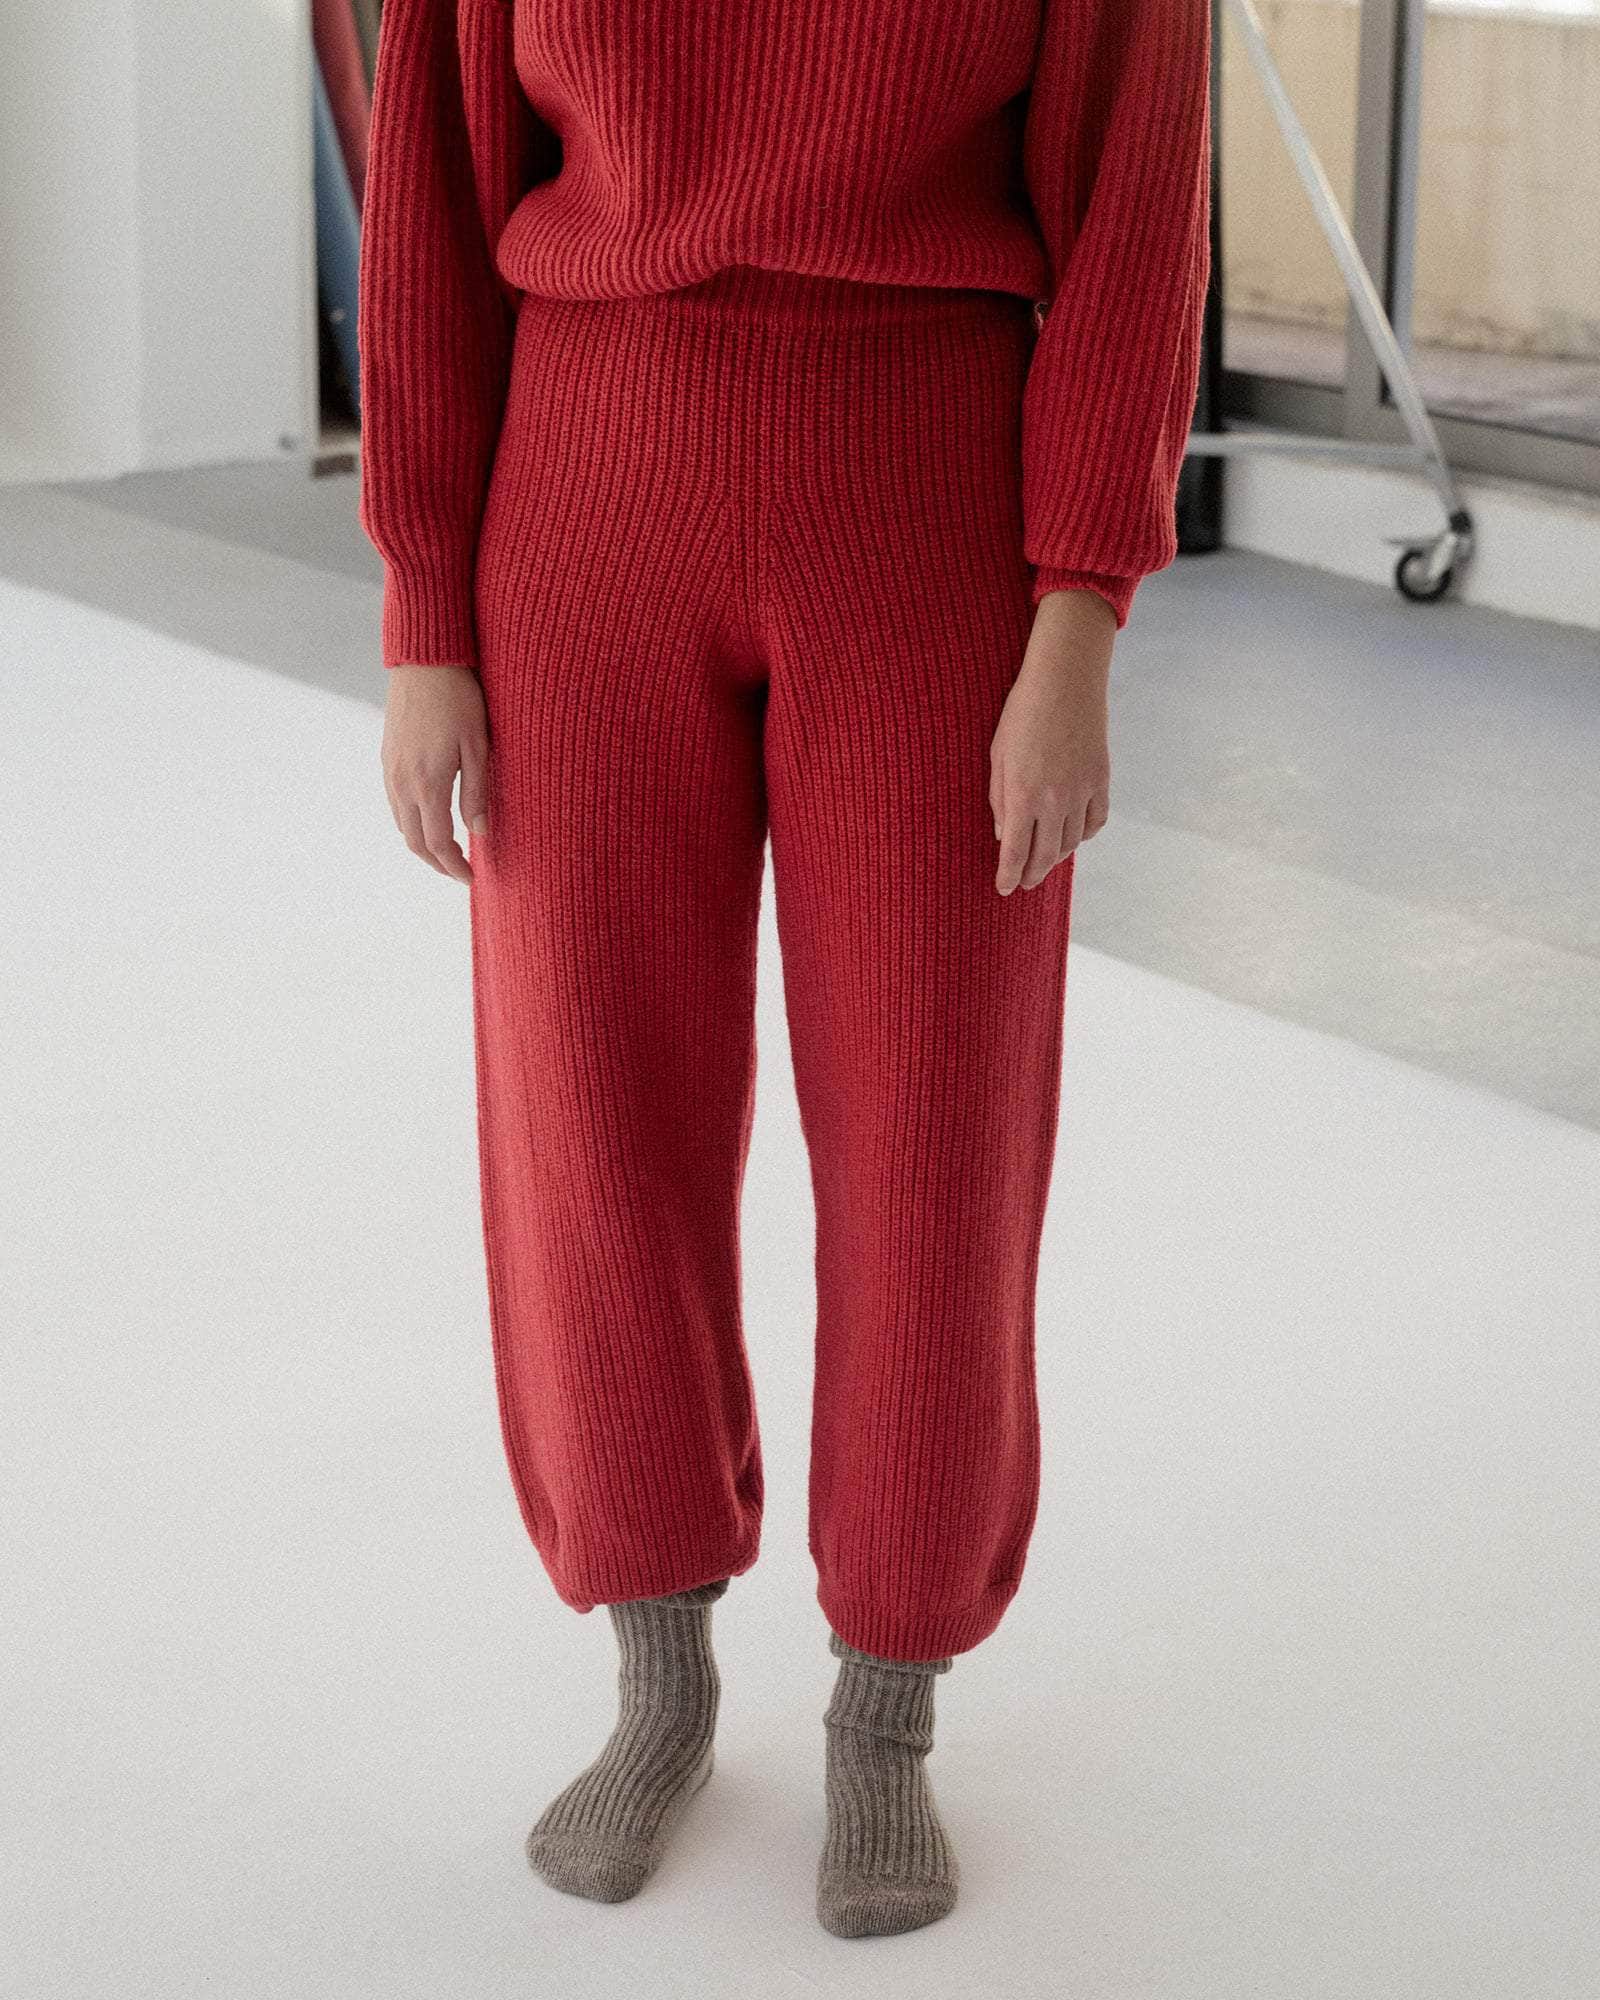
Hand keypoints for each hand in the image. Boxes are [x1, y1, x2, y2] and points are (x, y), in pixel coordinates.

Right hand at [381, 665, 489, 882]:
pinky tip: (430, 819)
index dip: (455, 867)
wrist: (425, 662)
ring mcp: (390, 771)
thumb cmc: (460, 700)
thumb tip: (480, 833)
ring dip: (422, 845)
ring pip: (401, 825)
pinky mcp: (387, 759)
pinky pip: (394, 804)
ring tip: (448, 851)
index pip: (438, 843)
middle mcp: (402, 783)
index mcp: (427, 784)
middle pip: (414, 842)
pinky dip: (411, 822)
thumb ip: (477, 793)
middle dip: (437, 864)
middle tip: (460, 872)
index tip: (472, 878)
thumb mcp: (478, 747)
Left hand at [990, 588, 1113, 894]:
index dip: (1008, 876)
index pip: (1015, 852)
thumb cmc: (1022, 712)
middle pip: (1045, 856)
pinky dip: (1083, 835)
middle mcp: (1055, 800)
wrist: (1066, 679)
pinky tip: (1072, 836)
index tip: (1003, 889)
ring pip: (1071, 842)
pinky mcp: (1101, 779)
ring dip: (1055, 858)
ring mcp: (1082, 791)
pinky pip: (1095, 822)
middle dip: (1032, 875)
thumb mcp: (998, 755)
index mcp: (1023, 794)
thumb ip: (999, 800)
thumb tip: (1004, 836)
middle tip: (1024, 884)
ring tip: (1044, 863)